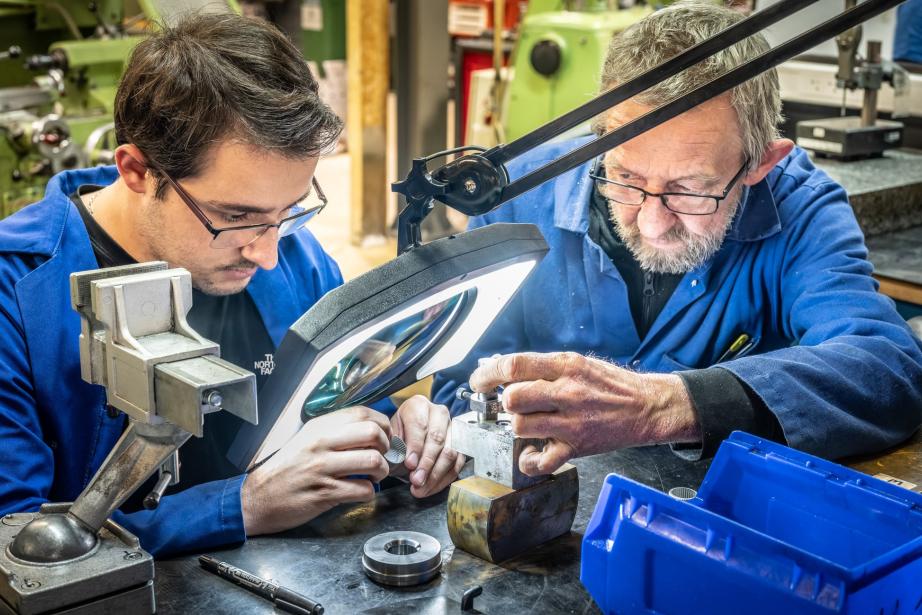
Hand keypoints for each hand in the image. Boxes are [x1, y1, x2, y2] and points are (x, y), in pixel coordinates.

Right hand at [241, 406, 391, 535]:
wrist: (259, 497)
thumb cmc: (288, 468)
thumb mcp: (307, 439)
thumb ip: (335, 430)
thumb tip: (371, 427)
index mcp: (319, 427)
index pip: (362, 412)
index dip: (382, 424)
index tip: (384, 436)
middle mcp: (321, 443)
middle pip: (372, 433)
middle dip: (387, 446)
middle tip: (382, 456)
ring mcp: (323, 468)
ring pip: (373, 462)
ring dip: (382, 471)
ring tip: (374, 476)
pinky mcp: (324, 493)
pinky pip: (363, 490)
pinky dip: (369, 492)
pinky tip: (361, 491)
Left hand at [391, 395, 465, 497]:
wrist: (408, 436)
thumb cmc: (399, 435)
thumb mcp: (391, 435)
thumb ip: (396, 445)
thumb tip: (406, 460)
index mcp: (418, 405)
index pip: (420, 425)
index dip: (415, 446)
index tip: (409, 464)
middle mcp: (438, 413)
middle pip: (438, 439)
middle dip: (426, 463)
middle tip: (416, 480)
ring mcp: (452, 428)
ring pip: (450, 452)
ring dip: (436, 474)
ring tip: (421, 487)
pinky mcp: (460, 444)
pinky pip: (457, 463)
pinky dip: (444, 479)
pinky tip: (431, 487)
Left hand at [470, 352, 699, 475]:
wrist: (648, 407)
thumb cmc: (611, 385)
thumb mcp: (578, 363)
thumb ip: (544, 367)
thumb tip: (504, 370)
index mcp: (565, 366)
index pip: (514, 366)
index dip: (488, 374)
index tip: (479, 381)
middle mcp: (567, 392)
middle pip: (513, 398)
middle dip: (505, 402)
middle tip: (510, 405)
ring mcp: (571, 422)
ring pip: (521, 426)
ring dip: (516, 427)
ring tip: (526, 424)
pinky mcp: (576, 447)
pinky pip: (540, 461)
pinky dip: (529, 461)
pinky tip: (531, 453)